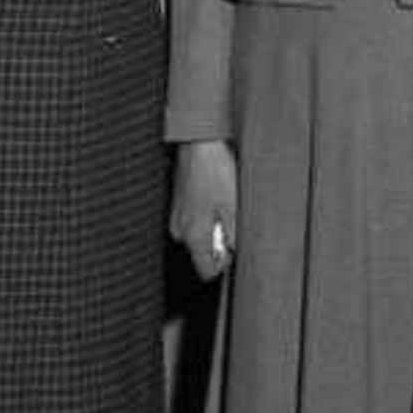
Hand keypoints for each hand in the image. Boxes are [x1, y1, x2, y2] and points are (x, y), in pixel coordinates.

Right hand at [172, 141, 239, 281]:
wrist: (198, 142)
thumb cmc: (215, 172)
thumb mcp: (234, 207)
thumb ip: (234, 237)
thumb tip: (234, 253)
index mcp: (193, 236)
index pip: (206, 270)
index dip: (224, 264)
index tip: (235, 248)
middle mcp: (180, 230)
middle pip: (203, 252)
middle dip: (220, 242)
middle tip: (232, 219)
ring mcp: (177, 215)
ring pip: (199, 234)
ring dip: (214, 226)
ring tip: (225, 203)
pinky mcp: (179, 202)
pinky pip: (194, 219)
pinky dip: (207, 213)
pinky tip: (217, 194)